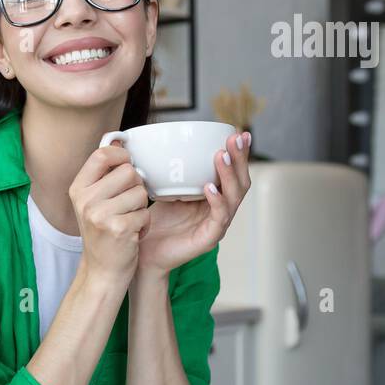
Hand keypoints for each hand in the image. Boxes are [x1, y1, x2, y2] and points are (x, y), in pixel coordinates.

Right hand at [68, 144, 150, 289]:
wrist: (102, 272)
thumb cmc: (103, 234)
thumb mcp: (93, 202)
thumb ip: (104, 174)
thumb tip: (118, 138)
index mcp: (78, 189)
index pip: (101, 155)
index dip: (121, 155)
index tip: (127, 165)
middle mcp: (85, 200)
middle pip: (128, 172)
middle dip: (136, 187)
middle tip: (128, 204)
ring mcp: (100, 215)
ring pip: (141, 192)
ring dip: (142, 208)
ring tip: (129, 220)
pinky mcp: (118, 229)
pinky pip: (146, 213)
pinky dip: (144, 225)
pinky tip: (133, 234)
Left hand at [135, 130, 251, 275]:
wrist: (144, 252)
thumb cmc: (155, 223)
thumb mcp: (164, 190)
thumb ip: (171, 171)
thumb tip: (162, 143)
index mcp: (213, 197)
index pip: (232, 172)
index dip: (238, 154)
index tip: (238, 132)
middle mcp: (220, 209)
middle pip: (240, 182)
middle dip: (239, 158)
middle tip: (235, 139)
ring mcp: (217, 224)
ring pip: (233, 197)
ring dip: (228, 174)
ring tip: (221, 156)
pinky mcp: (209, 238)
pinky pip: (219, 218)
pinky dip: (216, 201)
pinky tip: (210, 188)